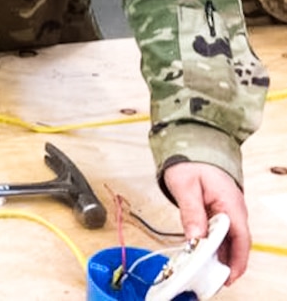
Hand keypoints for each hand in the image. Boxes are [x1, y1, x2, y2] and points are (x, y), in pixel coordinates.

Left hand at [162, 161, 250, 281]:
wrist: (192, 145)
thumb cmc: (190, 163)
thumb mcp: (185, 186)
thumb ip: (191, 211)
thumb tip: (197, 237)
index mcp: (230, 203)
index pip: (241, 238)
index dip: (236, 260)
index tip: (228, 277)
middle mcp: (234, 210)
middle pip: (236, 243)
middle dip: (226, 263)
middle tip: (211, 280)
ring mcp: (228, 211)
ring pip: (228, 240)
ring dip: (219, 256)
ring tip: (204, 272)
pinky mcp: (220, 212)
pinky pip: (220, 233)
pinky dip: (213, 245)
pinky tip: (202, 254)